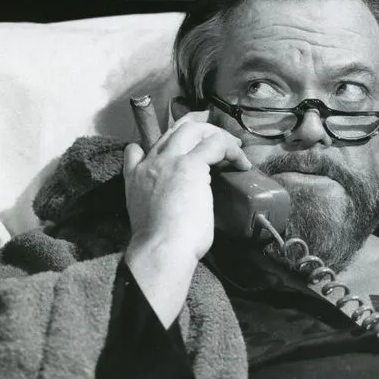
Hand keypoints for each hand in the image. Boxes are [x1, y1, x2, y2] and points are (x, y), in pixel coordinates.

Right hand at [123, 114, 251, 261]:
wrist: (161, 249)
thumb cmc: (161, 244)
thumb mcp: (148, 218)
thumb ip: (158, 201)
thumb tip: (179, 205)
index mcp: (135, 178)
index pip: (139, 148)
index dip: (164, 144)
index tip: (184, 150)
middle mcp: (150, 163)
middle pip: (175, 131)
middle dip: (200, 131)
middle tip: (219, 141)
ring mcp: (169, 161)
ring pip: (193, 130)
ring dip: (216, 135)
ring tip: (234, 148)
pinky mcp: (191, 165)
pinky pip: (215, 144)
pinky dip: (232, 150)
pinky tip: (242, 163)